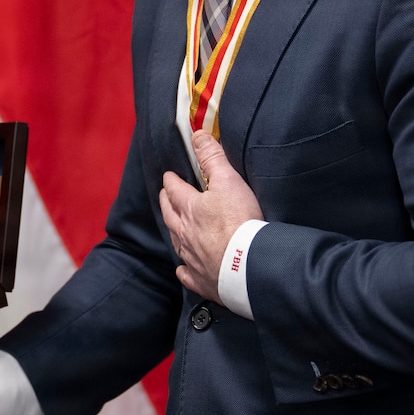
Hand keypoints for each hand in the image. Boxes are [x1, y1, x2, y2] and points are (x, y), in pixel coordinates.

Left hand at [159, 131, 262, 301]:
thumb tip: (197, 135)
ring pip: (176, 242)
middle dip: (166, 203)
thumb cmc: (239, 221)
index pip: (174, 189)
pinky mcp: (201, 279)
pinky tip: (183, 269)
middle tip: (165, 196)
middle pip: (170, 215)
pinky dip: (184, 269)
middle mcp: (185, 234)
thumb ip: (212, 157)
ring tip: (173, 226)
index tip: (169, 176)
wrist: (248, 264)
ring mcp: (191, 258)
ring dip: (173, 232)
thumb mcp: (228, 181)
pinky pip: (187, 274)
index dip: (171, 180)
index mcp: (190, 209)